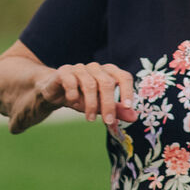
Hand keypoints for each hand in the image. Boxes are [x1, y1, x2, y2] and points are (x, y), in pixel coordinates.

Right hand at [10, 60, 137, 132]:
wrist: (54, 92)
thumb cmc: (82, 98)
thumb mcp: (100, 106)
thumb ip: (117, 110)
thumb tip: (134, 118)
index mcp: (108, 73)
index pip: (123, 77)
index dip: (127, 91)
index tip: (128, 107)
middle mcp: (95, 68)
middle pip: (106, 82)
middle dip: (108, 104)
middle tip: (108, 121)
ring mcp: (79, 68)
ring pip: (89, 84)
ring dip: (91, 104)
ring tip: (88, 119)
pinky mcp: (63, 71)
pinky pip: (70, 81)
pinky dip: (74, 94)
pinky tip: (73, 102)